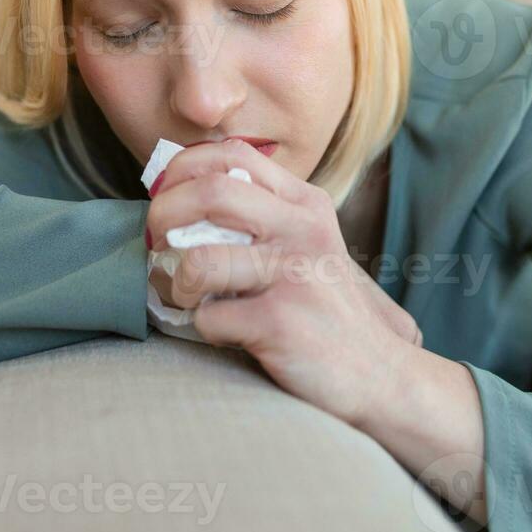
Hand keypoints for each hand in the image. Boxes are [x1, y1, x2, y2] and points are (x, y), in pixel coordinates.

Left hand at [145, 139, 418, 425]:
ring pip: (200, 260)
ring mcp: (295, 274)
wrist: (378, 376)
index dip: (183, 170)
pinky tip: (227, 334)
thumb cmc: (324, 311)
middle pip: (211, 192)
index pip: (233, 155)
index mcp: (305, 204)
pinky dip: (204, 329)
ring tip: (188, 297)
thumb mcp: (306, 247)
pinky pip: (210, 318)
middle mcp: (303, 229)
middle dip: (162, 215)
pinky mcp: (282, 321)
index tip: (163, 197)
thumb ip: (261, 218)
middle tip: (153, 243)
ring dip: (176, 283)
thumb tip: (178, 195)